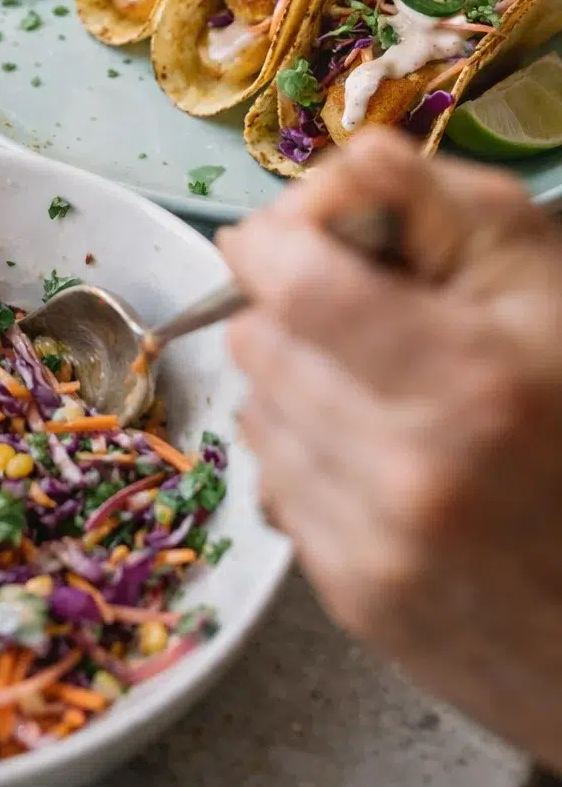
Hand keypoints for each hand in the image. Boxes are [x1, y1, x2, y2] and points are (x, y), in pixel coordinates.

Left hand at [219, 128, 561, 769]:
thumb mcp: (532, 270)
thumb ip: (422, 198)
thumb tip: (314, 186)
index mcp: (470, 379)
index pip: (296, 284)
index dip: (275, 242)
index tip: (285, 237)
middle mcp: (412, 473)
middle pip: (260, 343)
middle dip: (287, 309)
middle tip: (348, 312)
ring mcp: (379, 549)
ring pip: (255, 411)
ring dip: (292, 381)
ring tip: (370, 385)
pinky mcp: (355, 600)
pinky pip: (271, 483)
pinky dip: (305, 452)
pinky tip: (373, 453)